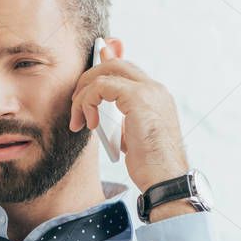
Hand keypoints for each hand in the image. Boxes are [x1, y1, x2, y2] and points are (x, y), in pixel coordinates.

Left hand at [69, 42, 189, 194]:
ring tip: (78, 120)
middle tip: (75, 104)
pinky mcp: (138, 98)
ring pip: (106, 72)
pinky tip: (89, 124)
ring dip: (84, 95)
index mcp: (156, 96)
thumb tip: (99, 110)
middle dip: (88, 78)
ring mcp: (149, 91)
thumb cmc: (149, 164)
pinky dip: (88, 102)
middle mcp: (155, 89)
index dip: (104, 66)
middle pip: (115, 63)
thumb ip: (117, 117)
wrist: (165, 178)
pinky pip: (102, 86)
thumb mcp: (129, 136)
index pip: (127, 69)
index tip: (85, 79)